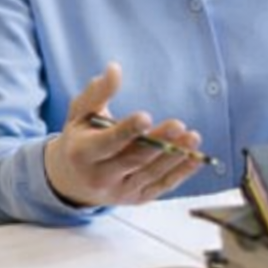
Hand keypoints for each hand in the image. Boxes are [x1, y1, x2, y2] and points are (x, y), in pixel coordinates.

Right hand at [43, 62, 205, 207]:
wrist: (71, 180)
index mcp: (83, 154)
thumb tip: (114, 69)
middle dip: (158, 142)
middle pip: (133, 159)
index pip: (108, 142)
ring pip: (151, 174)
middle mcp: (100, 176)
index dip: (127, 130)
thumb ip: (97, 92)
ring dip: (174, 157)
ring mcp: (120, 191)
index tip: (145, 117)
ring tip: (193, 138)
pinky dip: (180, 173)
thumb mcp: (79, 114)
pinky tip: (195, 158)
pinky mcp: (136, 198)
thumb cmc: (79, 139)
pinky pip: (161, 186)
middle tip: (179, 125)